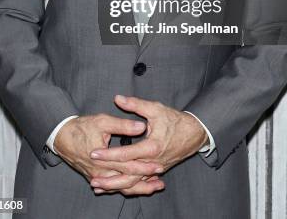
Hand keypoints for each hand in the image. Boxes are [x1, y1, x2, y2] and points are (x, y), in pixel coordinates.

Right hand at [53, 113, 164, 194]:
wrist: (61, 137)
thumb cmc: (82, 127)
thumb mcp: (103, 121)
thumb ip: (123, 125)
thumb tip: (142, 126)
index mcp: (104, 158)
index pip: (129, 165)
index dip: (145, 166)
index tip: (159, 164)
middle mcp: (101, 171)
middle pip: (127, 180)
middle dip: (145, 180)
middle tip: (161, 178)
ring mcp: (97, 176)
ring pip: (120, 187)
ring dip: (138, 188)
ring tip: (155, 187)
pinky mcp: (95, 177)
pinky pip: (113, 186)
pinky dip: (126, 187)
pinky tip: (136, 186)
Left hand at [87, 95, 208, 192]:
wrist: (194, 133)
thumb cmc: (175, 120)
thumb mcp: (155, 109)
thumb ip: (135, 105)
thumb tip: (118, 98)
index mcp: (151, 146)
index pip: (126, 154)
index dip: (109, 154)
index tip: (94, 153)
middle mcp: (153, 162)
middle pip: (128, 175)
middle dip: (109, 179)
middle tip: (92, 180)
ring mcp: (156, 168)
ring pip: (133, 182)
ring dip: (115, 186)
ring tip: (98, 187)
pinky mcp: (157, 170)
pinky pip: (140, 182)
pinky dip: (127, 186)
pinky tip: (115, 188)